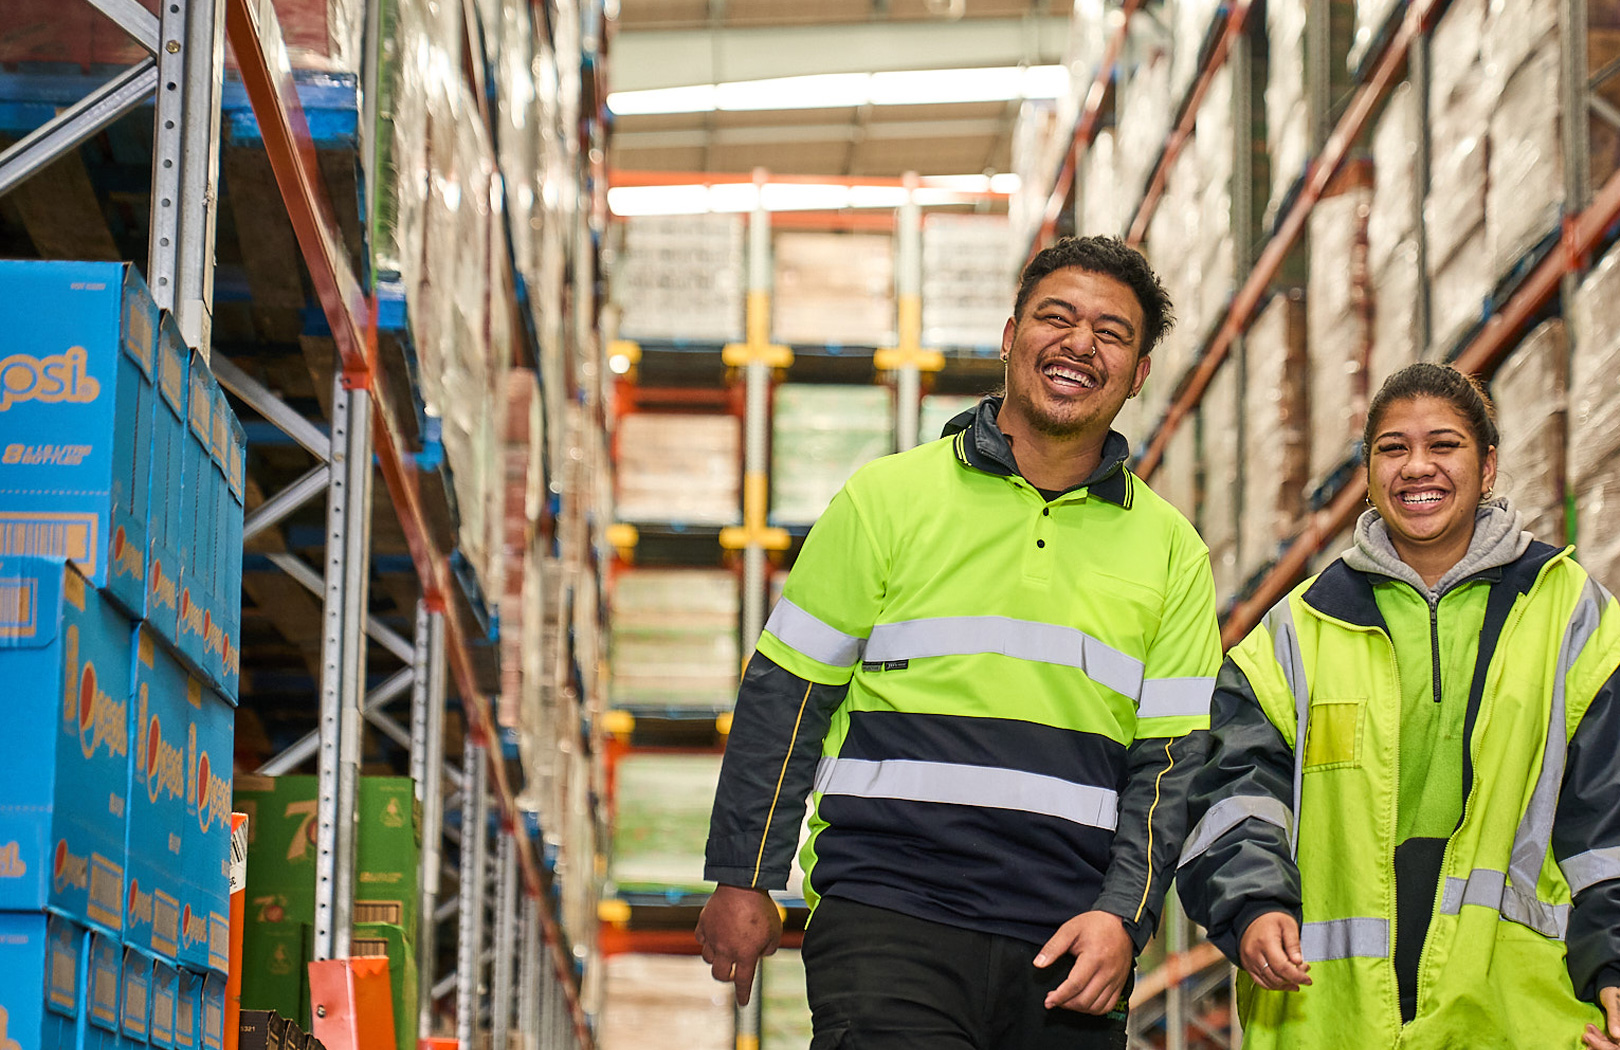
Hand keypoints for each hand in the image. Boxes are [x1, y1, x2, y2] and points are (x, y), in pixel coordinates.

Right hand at [694, 884, 782, 1005]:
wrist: (742, 884)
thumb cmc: (762, 907)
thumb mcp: (775, 931)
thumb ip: (770, 947)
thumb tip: (761, 952)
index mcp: (745, 954)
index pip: (743, 982)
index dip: (743, 994)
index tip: (742, 1003)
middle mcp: (726, 949)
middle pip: (720, 975)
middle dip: (727, 977)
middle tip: (733, 971)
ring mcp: (713, 937)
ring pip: (708, 958)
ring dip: (717, 958)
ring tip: (725, 949)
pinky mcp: (704, 923)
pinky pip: (701, 938)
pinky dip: (707, 940)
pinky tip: (714, 935)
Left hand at [1034, 910, 1133, 1014]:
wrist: (1121, 923)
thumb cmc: (1094, 925)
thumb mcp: (1070, 929)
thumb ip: (1053, 947)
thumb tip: (1038, 964)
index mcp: (1094, 957)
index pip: (1075, 985)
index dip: (1059, 997)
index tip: (1048, 1001)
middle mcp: (1107, 972)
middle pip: (1085, 1000)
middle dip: (1066, 1004)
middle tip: (1053, 1000)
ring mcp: (1116, 980)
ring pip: (1097, 1007)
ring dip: (1079, 1008)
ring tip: (1066, 1001)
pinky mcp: (1120, 984)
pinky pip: (1108, 1006)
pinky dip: (1094, 1010)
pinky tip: (1083, 1003)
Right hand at [1238, 911, 1310, 990]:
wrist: (1252, 917)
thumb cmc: (1272, 919)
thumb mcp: (1288, 925)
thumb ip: (1294, 944)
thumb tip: (1298, 962)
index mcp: (1265, 942)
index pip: (1282, 967)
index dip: (1297, 977)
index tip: (1308, 980)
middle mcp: (1254, 953)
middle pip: (1276, 977)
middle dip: (1293, 979)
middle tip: (1304, 971)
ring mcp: (1248, 961)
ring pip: (1269, 982)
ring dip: (1285, 984)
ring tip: (1296, 978)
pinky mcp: (1247, 965)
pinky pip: (1260, 982)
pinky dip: (1274, 986)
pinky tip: (1285, 984)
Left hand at [1582, 986, 1619, 1048]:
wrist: (1609, 987)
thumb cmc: (1614, 992)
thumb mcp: (1614, 1003)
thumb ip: (1616, 1018)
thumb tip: (1616, 1035)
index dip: (1606, 1047)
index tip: (1591, 1041)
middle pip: (1615, 1047)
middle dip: (1600, 1045)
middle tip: (1585, 1038)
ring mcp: (1619, 1033)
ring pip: (1611, 1045)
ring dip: (1598, 1043)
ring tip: (1585, 1037)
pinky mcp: (1615, 1032)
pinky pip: (1608, 1040)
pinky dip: (1598, 1040)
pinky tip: (1588, 1036)